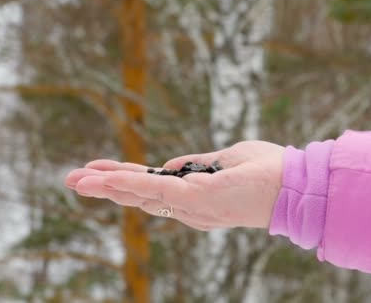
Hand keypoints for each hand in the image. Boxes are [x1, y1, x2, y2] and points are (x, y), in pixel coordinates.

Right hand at [64, 141, 284, 230]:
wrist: (299, 185)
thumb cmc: (269, 172)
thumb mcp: (226, 161)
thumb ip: (197, 164)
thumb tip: (171, 164)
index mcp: (195, 200)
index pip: (151, 190)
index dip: (124, 181)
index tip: (98, 171)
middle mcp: (188, 209)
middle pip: (138, 195)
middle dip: (103, 187)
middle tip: (71, 180)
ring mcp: (191, 206)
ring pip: (139, 193)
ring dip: (104, 185)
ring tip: (74, 180)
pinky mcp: (196, 198)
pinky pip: (154, 187)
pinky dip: (126, 182)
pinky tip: (101, 178)